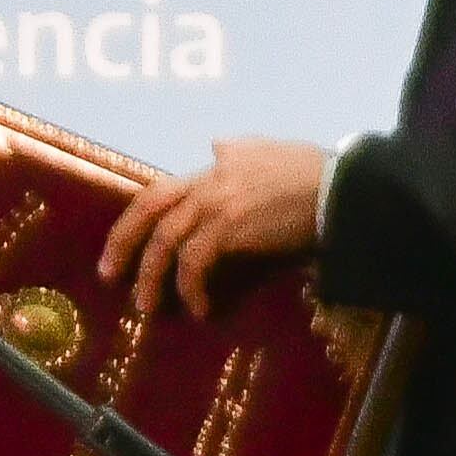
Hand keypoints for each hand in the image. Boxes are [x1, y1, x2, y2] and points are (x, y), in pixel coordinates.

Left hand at [96, 137, 326, 320]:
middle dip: (122, 242)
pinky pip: (194, 263)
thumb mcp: (271, 151)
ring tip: (148, 306)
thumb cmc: (319, 174)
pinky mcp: (230, 228)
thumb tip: (216, 147)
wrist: (347, 188)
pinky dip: (190, 288)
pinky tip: (199, 307)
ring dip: (152, 277)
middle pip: (148, 209)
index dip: (136, 218)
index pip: (160, 189)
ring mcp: (216, 203)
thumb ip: (239, 152)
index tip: (122, 244)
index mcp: (216, 164)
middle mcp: (208, 179)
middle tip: (108, 274)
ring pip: (165, 241)